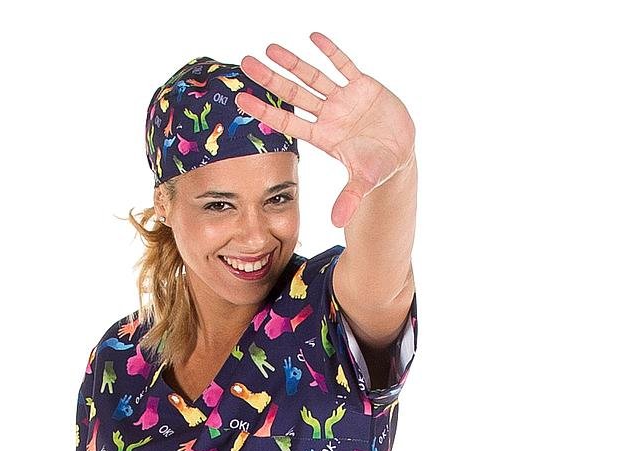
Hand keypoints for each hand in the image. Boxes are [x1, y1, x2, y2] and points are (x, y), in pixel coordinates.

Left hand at [236, 31, 416, 228]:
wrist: (399, 154)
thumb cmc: (376, 168)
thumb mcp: (364, 183)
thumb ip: (349, 199)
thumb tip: (338, 223)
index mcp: (324, 137)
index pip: (288, 122)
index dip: (265, 111)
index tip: (241, 100)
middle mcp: (328, 115)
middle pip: (294, 94)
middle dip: (270, 79)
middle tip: (245, 63)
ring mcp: (344, 99)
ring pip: (313, 76)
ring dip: (293, 62)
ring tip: (270, 47)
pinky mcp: (363, 86)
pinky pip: (344, 65)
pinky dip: (331, 51)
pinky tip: (313, 37)